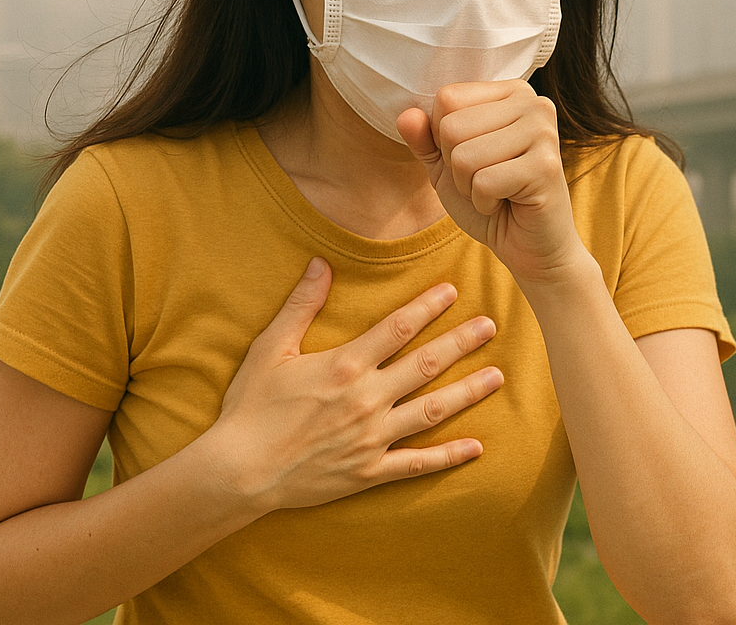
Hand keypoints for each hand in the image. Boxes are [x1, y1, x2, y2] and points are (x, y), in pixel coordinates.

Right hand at [201, 257, 502, 514]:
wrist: (237, 471)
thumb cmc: (250, 406)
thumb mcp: (271, 349)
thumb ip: (301, 305)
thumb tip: (321, 264)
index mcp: (345, 365)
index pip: (398, 327)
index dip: (428, 306)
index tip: (452, 290)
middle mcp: (366, 399)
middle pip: (426, 364)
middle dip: (461, 343)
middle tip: (491, 326)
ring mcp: (371, 438)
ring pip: (431, 411)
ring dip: (467, 392)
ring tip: (498, 376)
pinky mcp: (368, 471)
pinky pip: (416, 464)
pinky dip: (448, 456)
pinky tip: (476, 447)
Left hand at [397, 79, 591, 289]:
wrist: (531, 246)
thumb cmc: (492, 199)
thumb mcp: (447, 166)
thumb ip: (424, 138)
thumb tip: (406, 115)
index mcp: (512, 92)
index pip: (448, 98)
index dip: (444, 138)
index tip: (474, 157)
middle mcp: (533, 102)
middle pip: (451, 126)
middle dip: (456, 166)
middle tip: (486, 179)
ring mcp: (543, 132)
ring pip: (464, 156)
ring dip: (469, 186)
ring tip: (497, 191)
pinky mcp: (546, 166)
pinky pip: (484, 182)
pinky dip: (484, 202)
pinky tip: (508, 203)